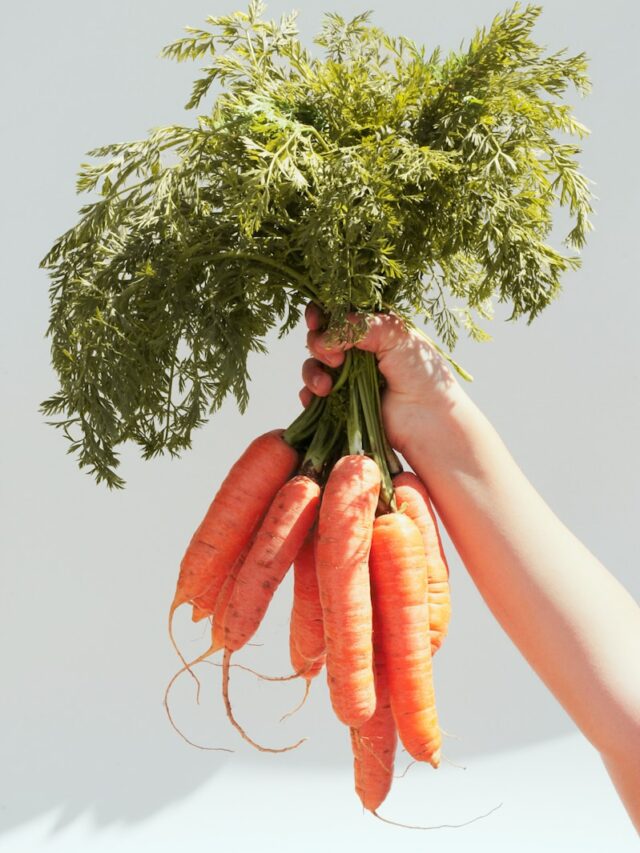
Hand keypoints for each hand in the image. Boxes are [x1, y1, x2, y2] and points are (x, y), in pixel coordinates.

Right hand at [300, 304, 458, 457]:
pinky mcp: (340, 401)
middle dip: (318, 344)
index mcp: (370, 327)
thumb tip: (324, 337)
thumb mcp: (395, 335)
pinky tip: (320, 398)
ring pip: (312, 365)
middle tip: (336, 360)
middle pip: (318, 336)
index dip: (320, 314)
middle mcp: (356, 349)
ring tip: (327, 387)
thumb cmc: (421, 372)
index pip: (335, 311)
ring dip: (312, 372)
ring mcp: (346, 376)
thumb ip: (357, 326)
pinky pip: (311, 394)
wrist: (428, 418)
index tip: (316, 323)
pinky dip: (308, 394)